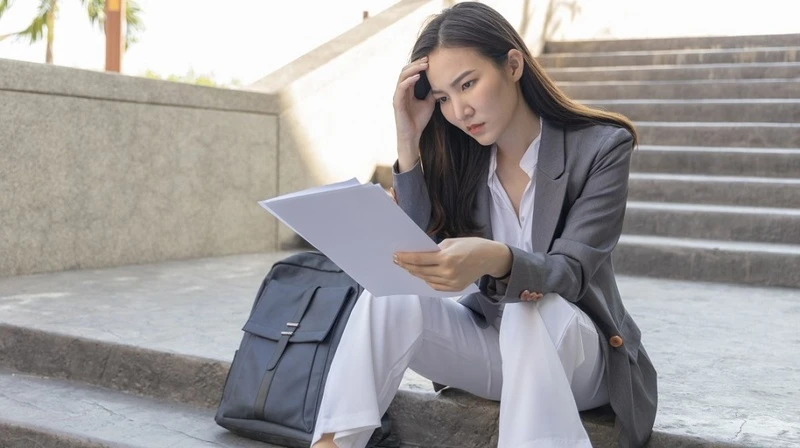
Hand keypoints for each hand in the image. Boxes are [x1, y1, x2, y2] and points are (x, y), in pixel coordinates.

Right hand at [393, 57, 435, 160]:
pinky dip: (409, 80)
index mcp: (407, 90)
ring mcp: (398, 96)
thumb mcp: (429, 103)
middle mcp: (401, 91)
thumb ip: (431, 92)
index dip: (419, 65)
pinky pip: (401, 88)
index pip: (411, 72)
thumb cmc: (419, 120)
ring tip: (424, 65)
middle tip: (428, 58)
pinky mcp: (397, 102)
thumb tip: (441, 83)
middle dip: (416, 63)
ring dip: (413, 69)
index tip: (430, 59)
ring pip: (402, 76)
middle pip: (405, 70)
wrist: (413, 135)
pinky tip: (417, 77)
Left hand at [394, 237, 508, 291]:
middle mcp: (448, 272)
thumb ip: (435, 250)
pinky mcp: (455, 288)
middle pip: (420, 271)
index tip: (396, 255)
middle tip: (397, 261)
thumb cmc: (471, 245)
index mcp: (446, 258)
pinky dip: (427, 280)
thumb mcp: (451, 242)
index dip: (405, 258)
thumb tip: (419, 254)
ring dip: (415, 273)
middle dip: (406, 266)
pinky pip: (435, 285)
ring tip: (407, 268)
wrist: (490, 258)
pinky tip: (421, 275)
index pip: (419, 259)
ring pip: (426, 279)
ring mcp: (451, 282)